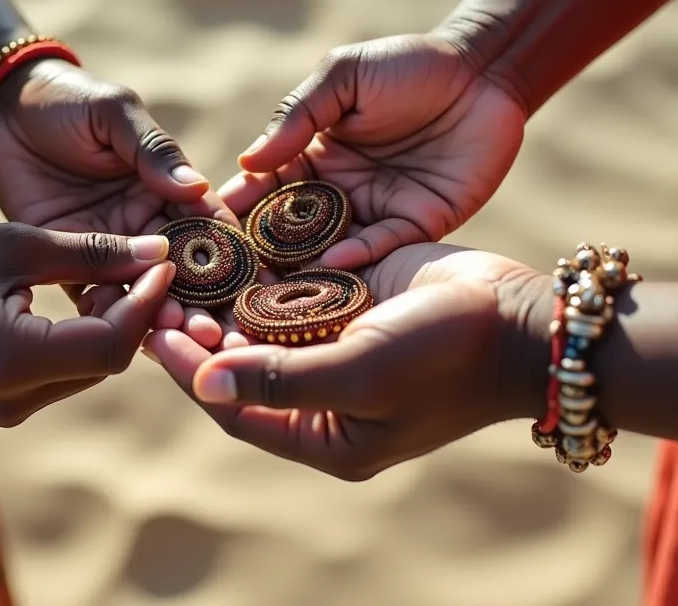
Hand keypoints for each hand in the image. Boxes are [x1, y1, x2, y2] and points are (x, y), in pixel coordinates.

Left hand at [0, 58, 234, 344]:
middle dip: (204, 303)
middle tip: (216, 332)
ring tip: (179, 337)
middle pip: (186, 271)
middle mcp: (148, 224)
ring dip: (162, 316)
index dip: (232, 258)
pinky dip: (111, 319)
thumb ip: (152, 149)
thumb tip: (195, 186)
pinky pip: (95, 296)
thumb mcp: (114, 112)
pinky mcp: (70, 260)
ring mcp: (111, 247)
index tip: (248, 289)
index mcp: (170, 187)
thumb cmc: (67, 100)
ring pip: (144, 290)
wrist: (5, 109)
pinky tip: (125, 340)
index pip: (210, 226)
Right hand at [0, 221, 175, 426]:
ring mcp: (11, 410)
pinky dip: (87, 338)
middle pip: (106, 361)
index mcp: (11, 360)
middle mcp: (15, 399)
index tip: (162, 261)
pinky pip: (69, 373)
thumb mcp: (16, 245)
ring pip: (93, 369)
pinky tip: (90, 298)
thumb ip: (90, 253)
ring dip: (114, 324)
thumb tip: (158, 252)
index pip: (110, 344)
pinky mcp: (10, 406)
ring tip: (119, 273)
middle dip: (134, 312)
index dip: (145, 304)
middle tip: (146, 262)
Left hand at [144, 243, 550, 480]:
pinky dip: (259, 273)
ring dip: (223, 300)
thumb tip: (204, 384)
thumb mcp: (361, 374)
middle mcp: (325, 395)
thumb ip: (281, 381)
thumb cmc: (446, 358)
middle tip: (162, 299)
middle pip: (241, 367)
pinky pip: (292, 291)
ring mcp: (337, 346)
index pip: (236, 410)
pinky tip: (225, 243)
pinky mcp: (351, 303)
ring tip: (181, 269)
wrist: (521, 317)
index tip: (157, 335)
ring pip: (260, 326)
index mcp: (326, 435)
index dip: (193, 374)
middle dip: (201, 334)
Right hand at [222, 35, 526, 269]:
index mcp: (312, 157)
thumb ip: (298, 116)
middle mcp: (338, 193)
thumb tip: (248, 161)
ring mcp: (376, 212)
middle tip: (230, 274)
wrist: (483, 72)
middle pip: (291, 231)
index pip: (264, 188)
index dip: (236, 206)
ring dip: (305, 266)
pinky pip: (383, 247)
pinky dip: (359, 257)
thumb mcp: (345, 78)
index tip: (205, 225)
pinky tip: (333, 262)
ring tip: (274, 286)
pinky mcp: (417, 225)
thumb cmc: (409, 65)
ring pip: (332, 247)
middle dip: (261, 253)